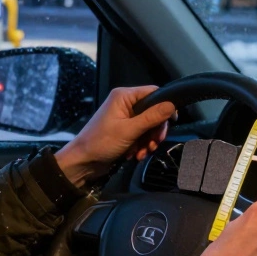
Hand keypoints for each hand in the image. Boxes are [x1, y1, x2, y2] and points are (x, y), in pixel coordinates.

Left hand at [54, 86, 174, 187]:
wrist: (83, 162)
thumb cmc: (101, 142)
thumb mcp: (129, 130)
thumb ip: (151, 118)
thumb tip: (172, 106)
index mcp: (124, 96)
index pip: (153, 93)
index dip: (166, 106)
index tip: (173, 121)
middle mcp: (125, 104)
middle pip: (153, 112)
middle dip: (155, 130)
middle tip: (154, 143)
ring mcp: (124, 118)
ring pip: (148, 126)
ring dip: (148, 141)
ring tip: (142, 152)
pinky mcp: (124, 131)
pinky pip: (141, 135)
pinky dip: (141, 145)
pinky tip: (135, 155)